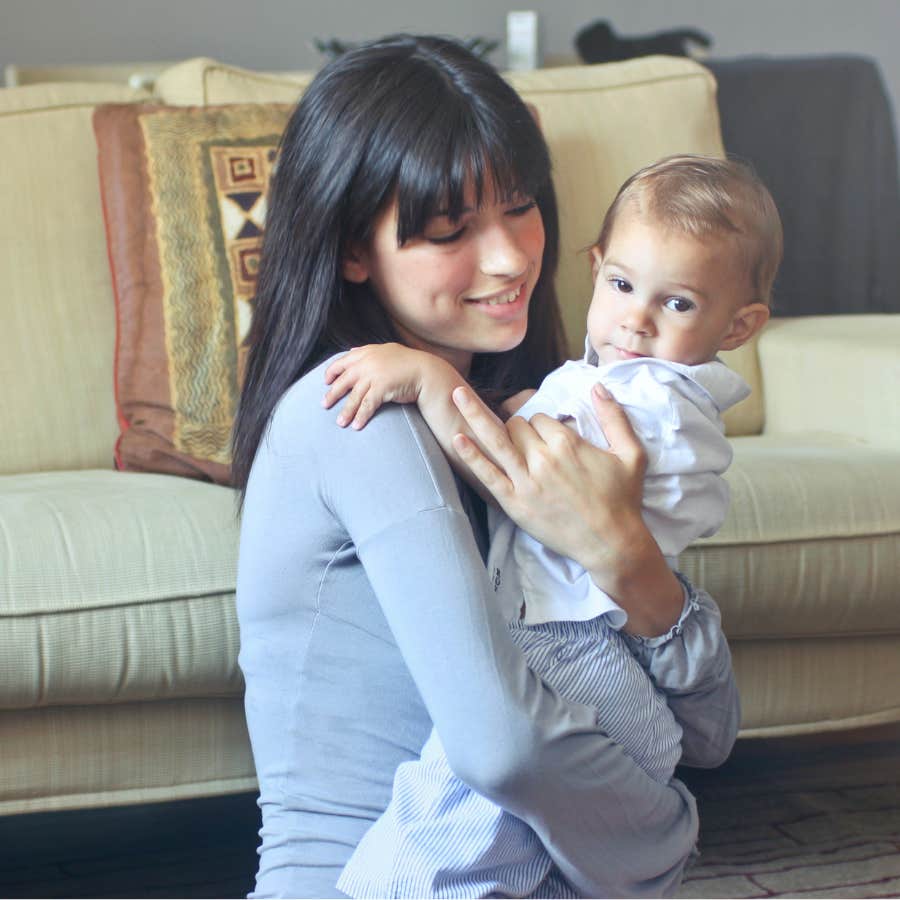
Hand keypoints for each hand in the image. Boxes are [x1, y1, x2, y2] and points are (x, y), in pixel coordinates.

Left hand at [322, 343, 426, 428]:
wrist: (426, 371)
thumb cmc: (407, 363)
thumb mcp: (386, 350)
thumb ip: (367, 351)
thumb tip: (351, 351)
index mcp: (367, 352)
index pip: (343, 362)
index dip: (332, 372)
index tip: (326, 382)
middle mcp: (368, 363)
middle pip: (344, 380)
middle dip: (333, 394)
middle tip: (324, 405)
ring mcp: (374, 375)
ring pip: (354, 396)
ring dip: (346, 411)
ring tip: (340, 423)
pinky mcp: (382, 388)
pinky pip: (367, 405)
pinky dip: (361, 416)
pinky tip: (356, 426)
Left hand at [452, 382, 682, 635]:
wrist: (611, 543)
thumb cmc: (623, 499)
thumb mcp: (631, 454)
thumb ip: (615, 417)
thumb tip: (598, 386)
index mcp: (567, 444)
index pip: (540, 418)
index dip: (541, 424)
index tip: (547, 435)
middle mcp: (542, 458)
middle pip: (517, 426)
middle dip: (518, 427)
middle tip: (526, 441)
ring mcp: (525, 481)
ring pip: (496, 439)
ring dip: (473, 413)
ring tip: (455, 393)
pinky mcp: (514, 502)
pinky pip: (487, 474)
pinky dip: (471, 455)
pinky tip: (457, 438)